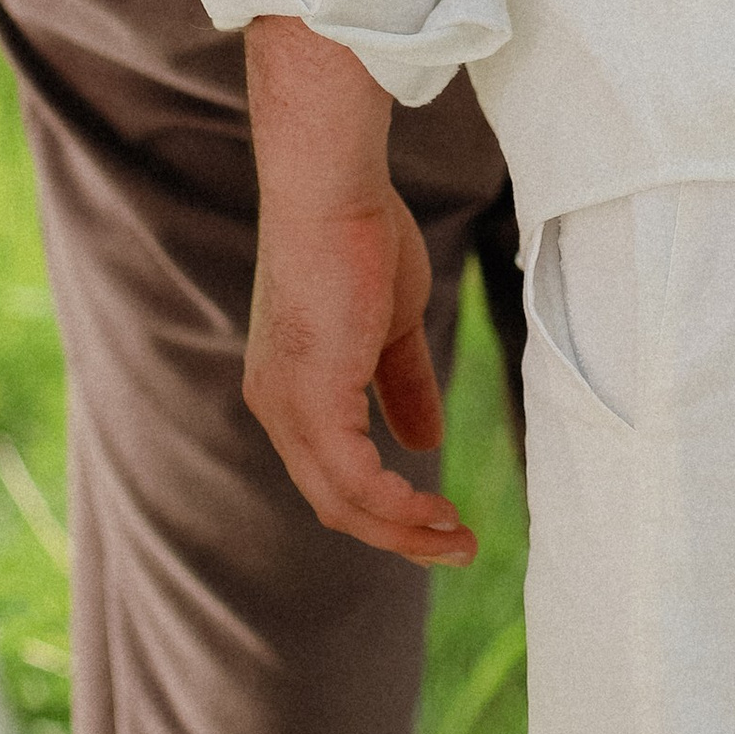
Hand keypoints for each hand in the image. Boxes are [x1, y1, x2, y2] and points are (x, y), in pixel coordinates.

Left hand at [241, 18, 476, 567]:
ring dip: (405, 531)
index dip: (384, 505)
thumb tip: (425, 442)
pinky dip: (397, 506)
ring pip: (343, 503)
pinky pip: (355, 482)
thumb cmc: (359, 235)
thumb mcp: (391, 324)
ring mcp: (288, 407)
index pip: (331, 472)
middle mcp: (276, 406)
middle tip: (456, 545)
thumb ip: (403, 383)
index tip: (438, 516)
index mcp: (288, 389)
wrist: (331, 187)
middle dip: (399, 534)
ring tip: (458, 539)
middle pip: (334, 502)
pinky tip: (434, 510)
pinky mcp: (311, 400)